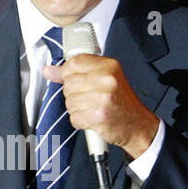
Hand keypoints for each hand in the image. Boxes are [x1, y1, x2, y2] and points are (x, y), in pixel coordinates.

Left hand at [43, 54, 159, 159]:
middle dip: (73, 94)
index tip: (73, 79)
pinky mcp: (99, 116)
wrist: (138, 125)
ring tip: (93, 109)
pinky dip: (80, 121)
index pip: (73, 63)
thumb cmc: (122, 102)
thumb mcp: (104, 79)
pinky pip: (74, 117)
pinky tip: (93, 119)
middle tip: (89, 98)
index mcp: (109, 66)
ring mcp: (103, 98)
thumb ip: (77, 72)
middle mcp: (107, 79)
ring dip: (77, 109)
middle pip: (69, 83)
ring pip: (69, 102)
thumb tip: (49, 70)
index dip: (67, 74)